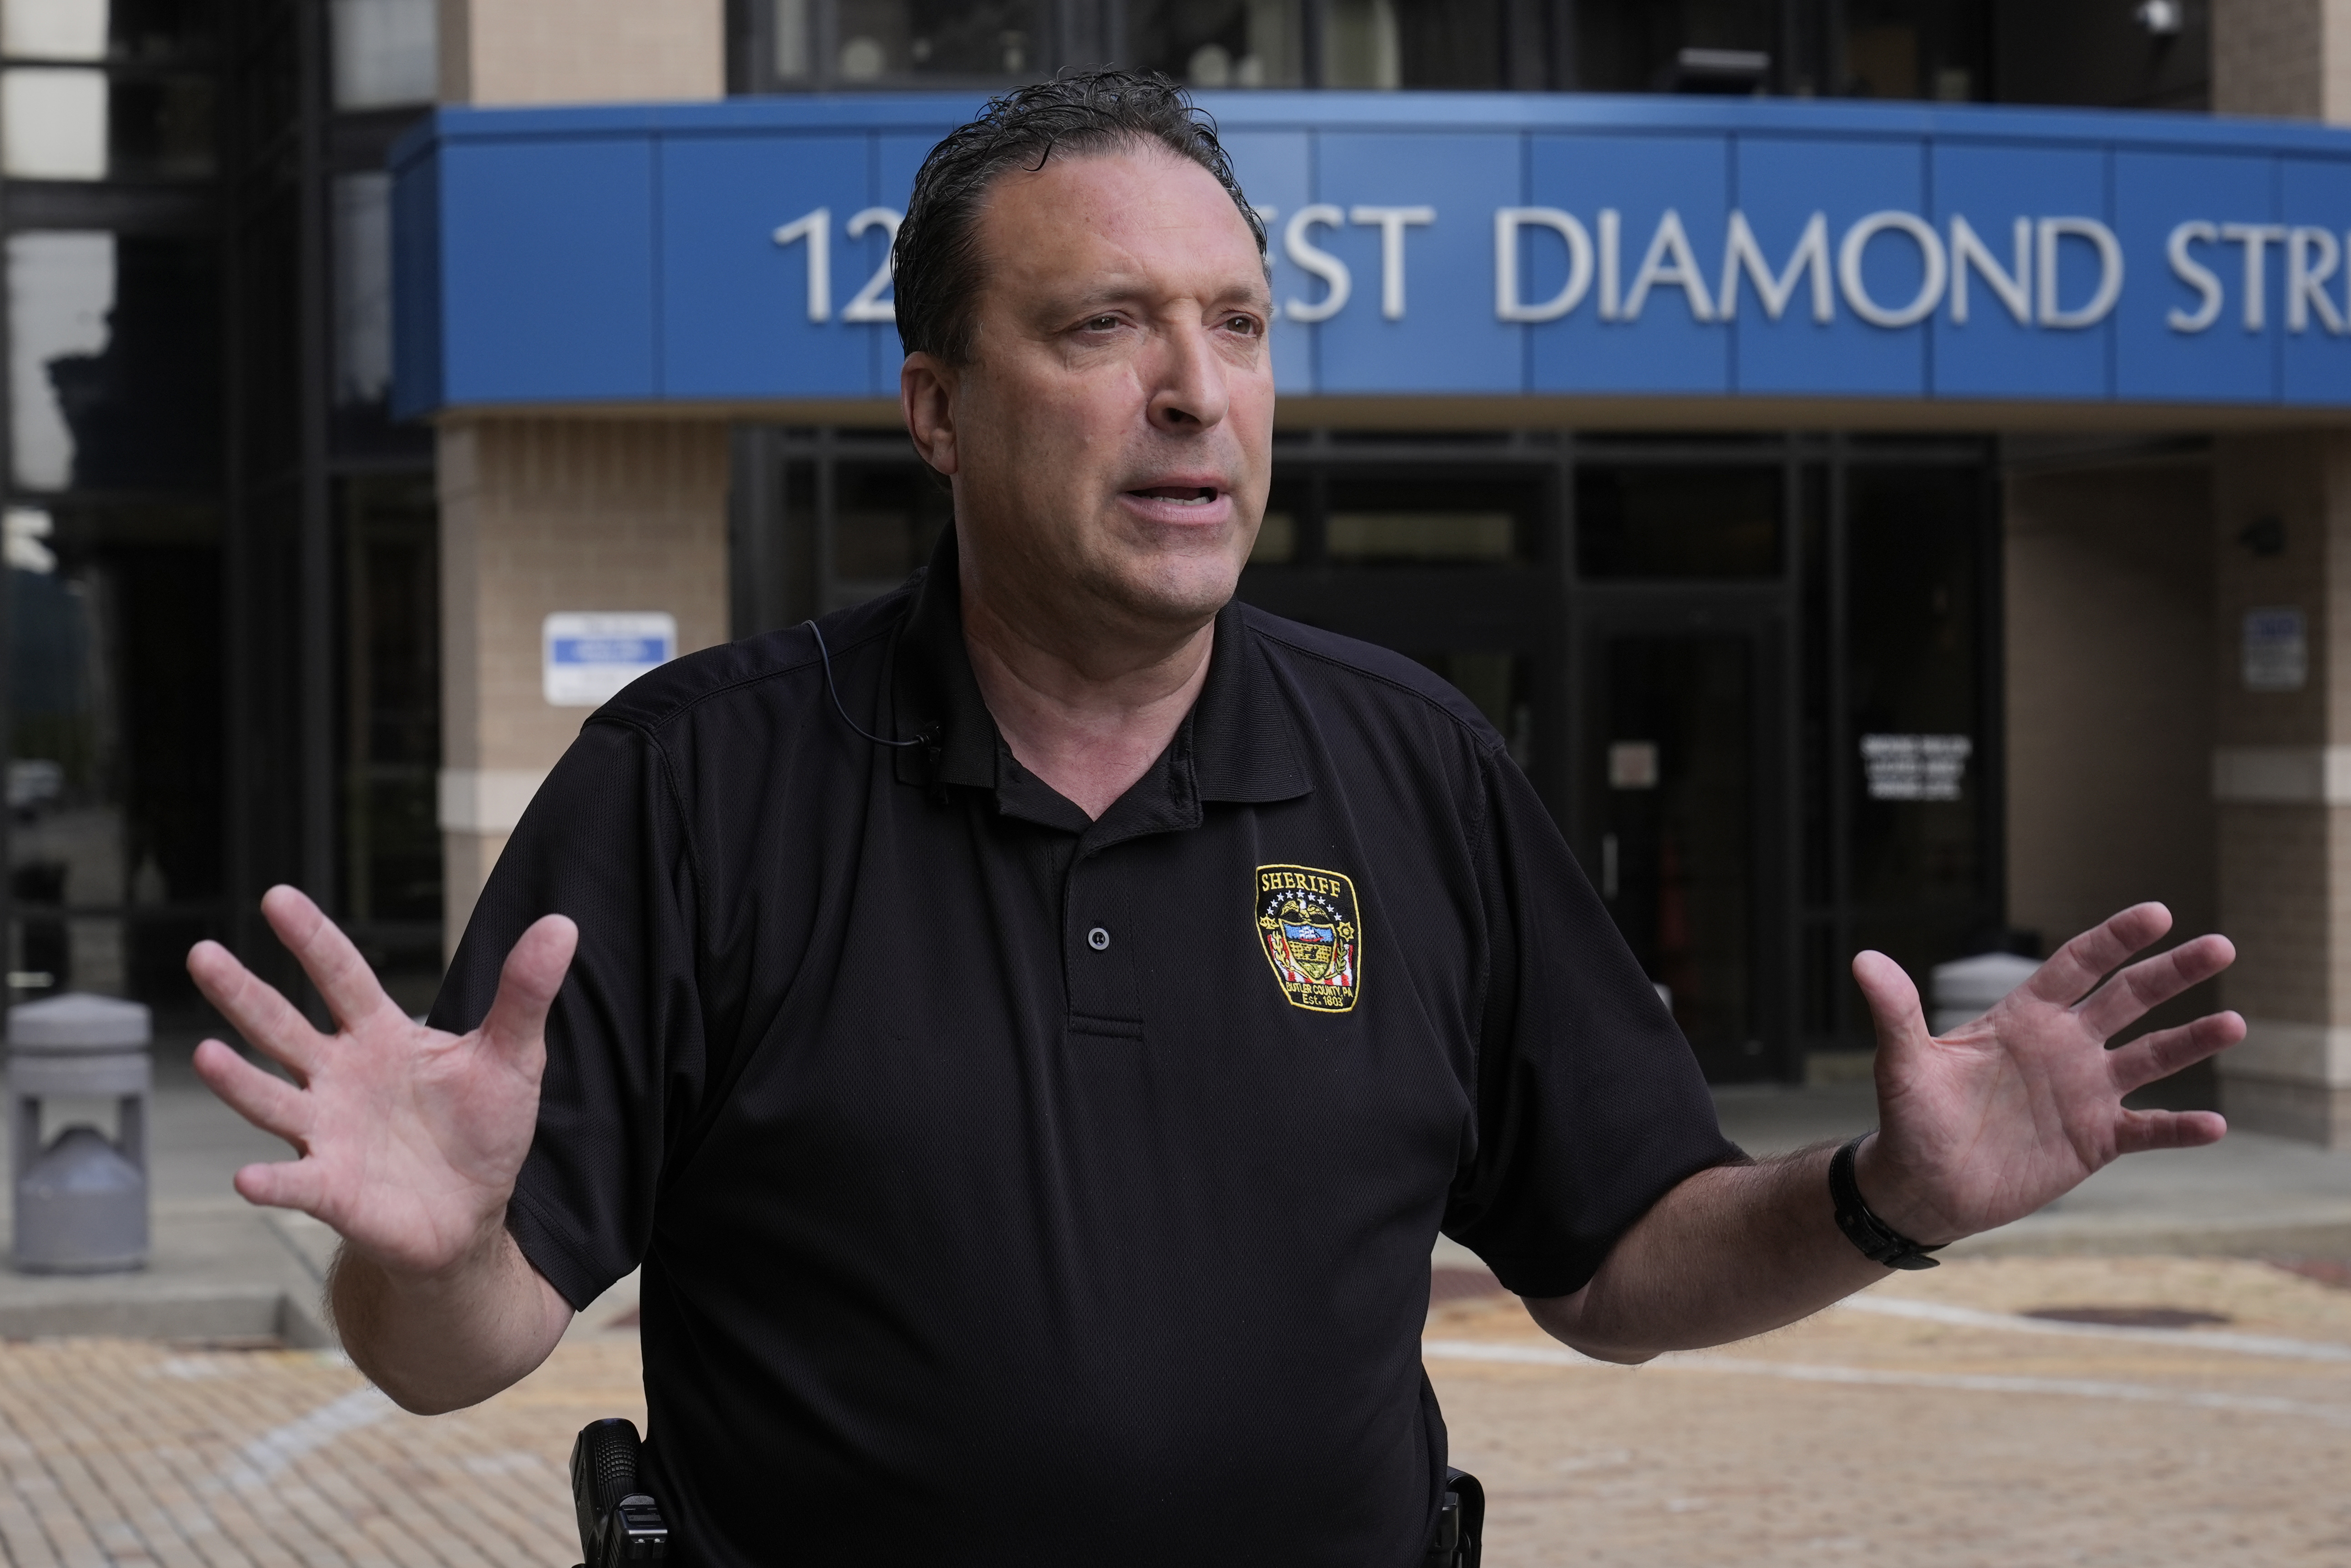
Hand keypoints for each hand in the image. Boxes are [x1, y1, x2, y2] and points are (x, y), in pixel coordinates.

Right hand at [186, 885, 577, 1280]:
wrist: (473, 1212)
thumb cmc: (482, 1128)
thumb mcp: (514, 1055)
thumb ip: (526, 993)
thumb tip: (562, 925)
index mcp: (380, 1036)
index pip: (341, 976)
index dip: (312, 938)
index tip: (277, 897)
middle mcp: (339, 1077)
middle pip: (282, 1028)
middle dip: (243, 993)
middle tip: (201, 953)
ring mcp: (327, 1132)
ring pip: (272, 1099)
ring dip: (238, 1081)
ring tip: (204, 1053)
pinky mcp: (333, 1189)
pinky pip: (295, 1183)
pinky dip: (273, 1183)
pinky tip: (247, 1179)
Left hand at [1852, 902, 2242, 1244]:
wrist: (1923, 1184)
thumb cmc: (1911, 1118)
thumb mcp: (1903, 1064)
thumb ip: (1895, 1012)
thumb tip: (1863, 959)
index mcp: (2023, 1019)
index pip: (2077, 966)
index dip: (2115, 939)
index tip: (2158, 913)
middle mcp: (2064, 1048)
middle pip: (2129, 999)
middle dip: (2173, 973)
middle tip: (2222, 946)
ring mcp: (2085, 1093)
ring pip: (2151, 1057)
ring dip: (2192, 1041)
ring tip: (2235, 1022)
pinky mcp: (2095, 1140)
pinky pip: (2148, 1129)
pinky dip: (2180, 1128)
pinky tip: (2214, 1123)